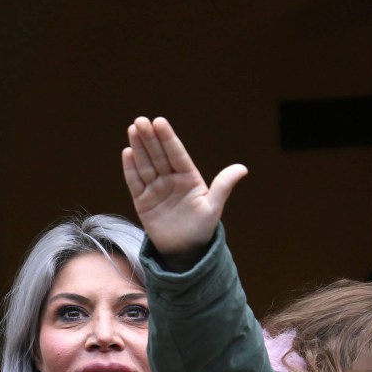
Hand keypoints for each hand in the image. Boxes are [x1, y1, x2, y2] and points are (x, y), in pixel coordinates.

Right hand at [122, 116, 246, 268]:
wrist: (185, 250)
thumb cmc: (202, 228)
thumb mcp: (213, 208)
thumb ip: (223, 186)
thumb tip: (243, 168)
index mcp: (189, 177)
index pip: (176, 154)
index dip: (168, 138)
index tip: (159, 122)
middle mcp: (171, 179)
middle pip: (159, 155)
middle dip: (149, 138)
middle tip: (141, 121)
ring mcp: (156, 188)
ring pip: (146, 164)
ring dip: (139, 147)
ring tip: (133, 129)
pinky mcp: (143, 200)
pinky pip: (135, 182)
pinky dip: (131, 168)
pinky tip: (128, 152)